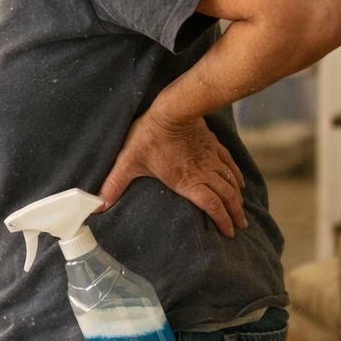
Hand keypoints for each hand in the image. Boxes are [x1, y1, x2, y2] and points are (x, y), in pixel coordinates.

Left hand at [97, 112, 247, 237]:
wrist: (172, 108)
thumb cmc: (149, 135)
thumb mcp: (128, 161)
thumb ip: (114, 184)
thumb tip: (98, 205)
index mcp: (187, 181)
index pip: (211, 206)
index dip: (222, 221)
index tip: (229, 232)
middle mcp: (204, 173)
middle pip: (226, 197)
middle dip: (235, 214)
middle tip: (240, 226)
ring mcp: (211, 159)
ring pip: (231, 182)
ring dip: (238, 199)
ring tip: (242, 210)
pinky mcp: (213, 146)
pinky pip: (230, 164)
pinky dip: (237, 177)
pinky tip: (241, 183)